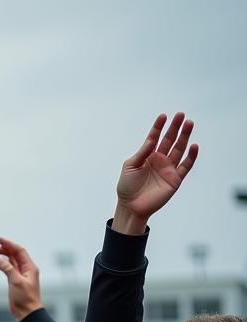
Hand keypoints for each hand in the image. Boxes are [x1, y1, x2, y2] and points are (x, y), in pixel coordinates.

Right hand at [0, 238, 42, 320]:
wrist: (27, 313)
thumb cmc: (25, 299)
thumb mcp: (16, 282)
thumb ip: (7, 269)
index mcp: (30, 267)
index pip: (19, 251)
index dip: (9, 244)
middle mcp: (26, 269)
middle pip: (15, 254)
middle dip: (4, 249)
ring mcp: (20, 275)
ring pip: (11, 260)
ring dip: (2, 255)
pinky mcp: (15, 281)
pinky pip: (9, 268)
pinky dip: (3, 263)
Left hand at [113, 113, 198, 234]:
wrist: (131, 206)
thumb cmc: (127, 186)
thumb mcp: (130, 166)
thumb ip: (142, 153)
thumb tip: (151, 140)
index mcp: (148, 156)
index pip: (155, 138)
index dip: (158, 127)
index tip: (163, 116)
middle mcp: (160, 160)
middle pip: (170, 140)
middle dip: (175, 127)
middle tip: (181, 115)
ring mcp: (168, 168)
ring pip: (179, 149)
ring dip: (185, 136)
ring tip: (189, 123)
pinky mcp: (175, 179)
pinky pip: (186, 166)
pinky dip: (191, 156)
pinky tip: (193, 145)